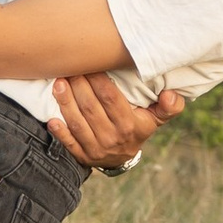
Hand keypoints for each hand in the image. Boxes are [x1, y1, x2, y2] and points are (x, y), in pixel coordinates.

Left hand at [47, 72, 184, 171]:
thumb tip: (171, 94)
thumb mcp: (157, 118)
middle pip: (91, 107)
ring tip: (58, 83)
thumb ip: (169, 106)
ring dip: (65, 102)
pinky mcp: (83, 156)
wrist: (124, 157)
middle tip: (69, 67)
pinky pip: (69, 144)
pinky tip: (51, 118)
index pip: (110, 98)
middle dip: (78, 85)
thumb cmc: (138, 127)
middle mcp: (112, 138)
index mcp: (130, 125)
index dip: (97, 80)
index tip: (88, 64)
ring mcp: (96, 149)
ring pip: (77, 123)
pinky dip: (60, 132)